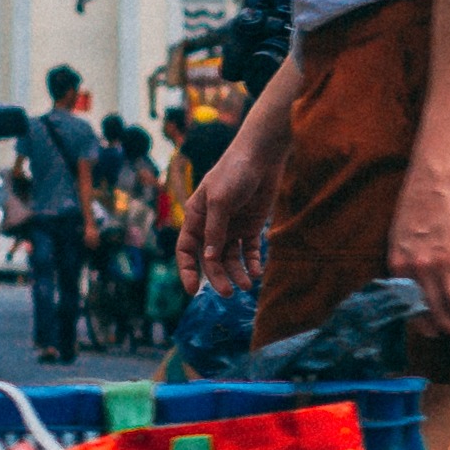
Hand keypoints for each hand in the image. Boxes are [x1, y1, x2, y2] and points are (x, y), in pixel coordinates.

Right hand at [177, 129, 277, 291]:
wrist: (262, 156)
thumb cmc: (234, 172)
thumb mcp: (220, 200)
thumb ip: (215, 229)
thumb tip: (210, 258)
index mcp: (195, 217)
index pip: (186, 249)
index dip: (187, 270)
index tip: (193, 289)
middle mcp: (212, 226)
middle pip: (211, 259)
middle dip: (218, 277)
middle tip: (228, 293)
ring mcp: (232, 227)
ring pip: (231, 258)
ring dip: (237, 273)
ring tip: (247, 285)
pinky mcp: (252, 227)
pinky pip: (250, 251)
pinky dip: (253, 262)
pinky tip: (257, 271)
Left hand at [385, 170, 449, 335]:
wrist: (434, 186)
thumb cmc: (415, 211)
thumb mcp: (397, 241)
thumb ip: (404, 267)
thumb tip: (411, 294)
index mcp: (399, 267)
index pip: (411, 308)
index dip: (423, 325)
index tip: (431, 331)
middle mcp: (420, 270)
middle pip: (435, 312)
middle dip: (445, 327)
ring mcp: (443, 264)